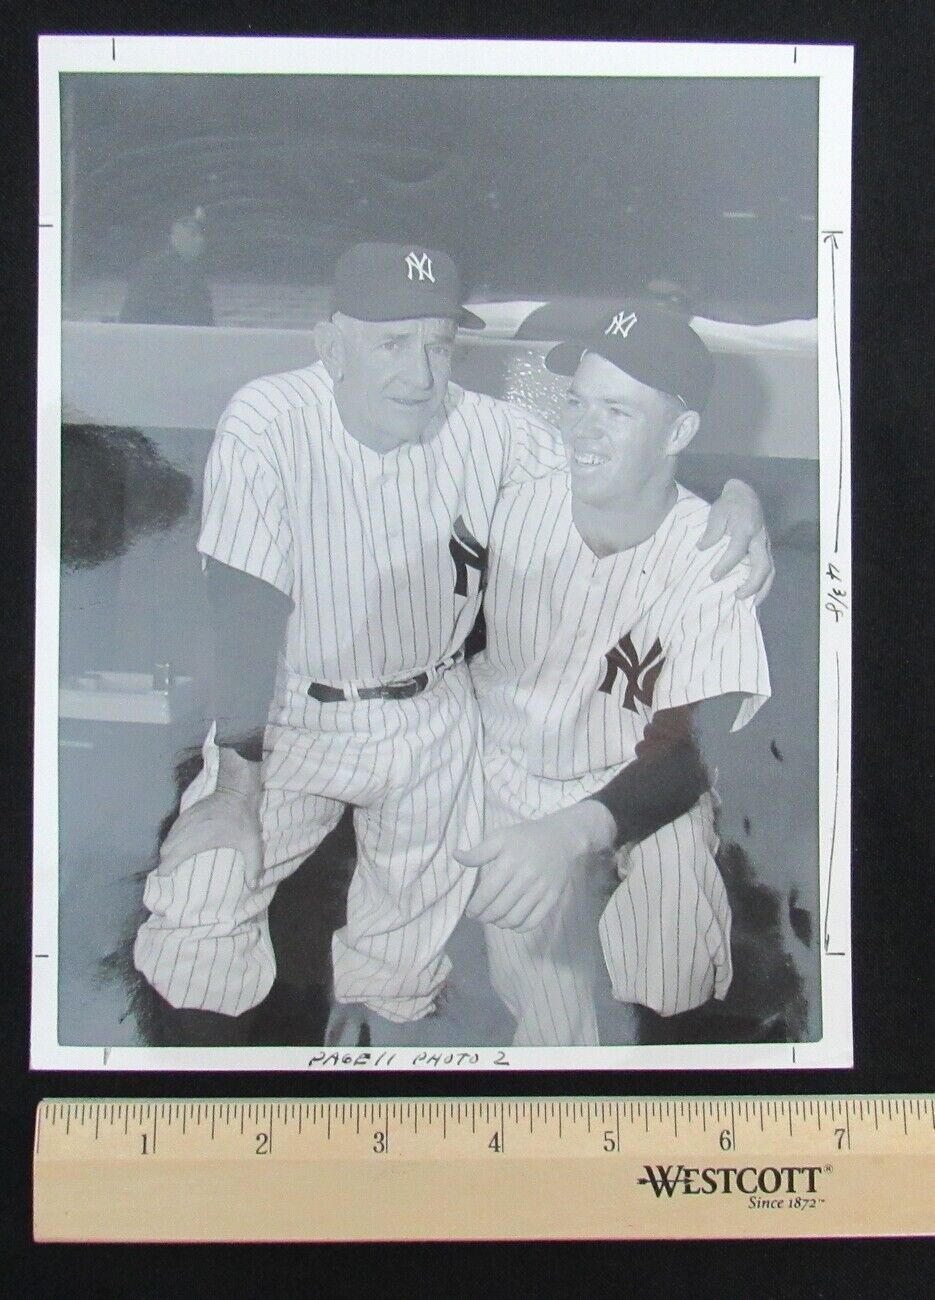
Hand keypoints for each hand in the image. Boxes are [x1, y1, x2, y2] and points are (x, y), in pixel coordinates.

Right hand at [157, 749, 262, 885]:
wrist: (236, 790)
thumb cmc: (243, 818)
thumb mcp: (252, 842)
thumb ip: (254, 865)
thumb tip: (253, 886)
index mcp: (198, 839)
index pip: (172, 856)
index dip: (165, 869)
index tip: (165, 879)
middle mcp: (187, 830)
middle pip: (165, 849)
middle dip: (165, 862)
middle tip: (172, 873)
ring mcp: (185, 819)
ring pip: (167, 838)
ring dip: (168, 850)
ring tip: (174, 862)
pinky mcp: (187, 812)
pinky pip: (173, 829)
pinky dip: (172, 839)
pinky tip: (180, 845)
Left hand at [455, 800, 615, 932]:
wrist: (561, 837)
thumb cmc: (526, 837)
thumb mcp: (500, 837)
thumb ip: (478, 852)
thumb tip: (456, 856)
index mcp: (510, 861)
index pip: (487, 893)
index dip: (475, 906)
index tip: (470, 912)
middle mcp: (526, 877)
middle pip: (499, 908)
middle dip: (485, 917)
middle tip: (479, 917)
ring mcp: (541, 889)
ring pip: (515, 918)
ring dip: (500, 924)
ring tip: (494, 919)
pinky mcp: (552, 897)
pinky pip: (534, 921)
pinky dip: (519, 927)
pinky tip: (512, 922)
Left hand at [698, 478, 774, 604]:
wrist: (745, 496)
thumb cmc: (728, 505)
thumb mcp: (716, 513)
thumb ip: (711, 531)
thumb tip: (701, 548)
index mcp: (745, 528)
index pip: (737, 550)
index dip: (726, 565)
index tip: (713, 577)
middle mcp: (759, 538)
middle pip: (762, 565)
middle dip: (752, 583)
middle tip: (737, 596)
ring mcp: (765, 545)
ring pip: (770, 570)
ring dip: (762, 588)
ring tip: (751, 603)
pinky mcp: (766, 550)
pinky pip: (769, 569)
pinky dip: (764, 584)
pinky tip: (755, 596)